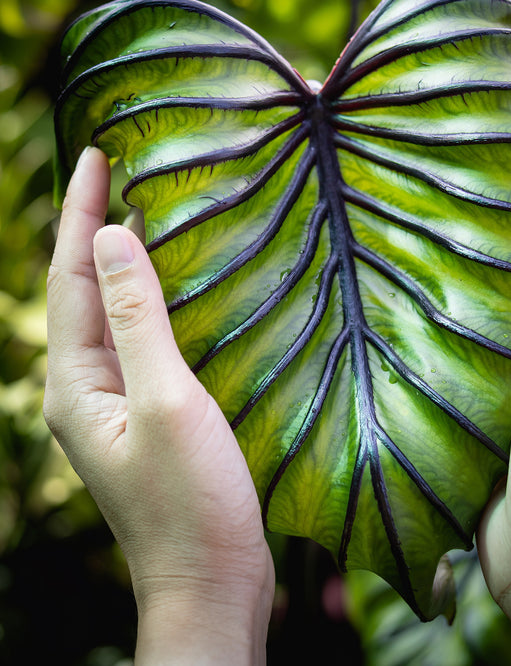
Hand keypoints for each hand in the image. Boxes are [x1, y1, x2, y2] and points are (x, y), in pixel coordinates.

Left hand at [44, 147, 273, 664]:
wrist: (211, 583)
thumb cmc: (189, 503)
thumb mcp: (166, 403)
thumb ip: (139, 320)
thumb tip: (114, 239)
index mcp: (78, 382)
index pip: (71, 276)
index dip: (83, 211)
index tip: (95, 154)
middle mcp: (87, 387)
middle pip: (84, 289)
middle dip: (96, 225)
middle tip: (117, 167)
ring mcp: (117, 402)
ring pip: (113, 312)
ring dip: (123, 259)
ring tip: (144, 209)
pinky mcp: (149, 413)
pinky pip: (140, 338)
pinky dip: (151, 298)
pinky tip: (176, 283)